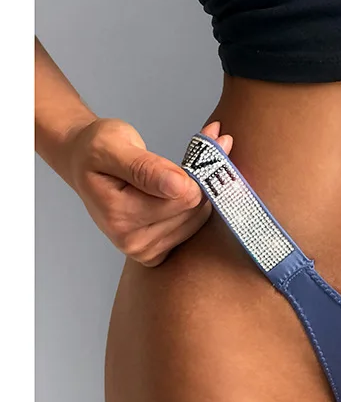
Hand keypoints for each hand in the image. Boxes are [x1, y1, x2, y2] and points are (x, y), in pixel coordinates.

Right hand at [63, 119, 232, 265]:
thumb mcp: (112, 146)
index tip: (197, 150)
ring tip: (170, 178)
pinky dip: (190, 210)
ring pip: (197, 219)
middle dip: (195, 182)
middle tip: (180, 162)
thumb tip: (179, 186)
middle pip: (194, 209)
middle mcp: (131, 241)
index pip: (185, 195)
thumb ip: (145, 167)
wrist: (83, 164)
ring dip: (193, 194)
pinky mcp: (155, 254)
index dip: (195, 170)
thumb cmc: (96, 150)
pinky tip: (171, 196)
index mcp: (119, 214)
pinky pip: (192, 230)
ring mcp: (144, 251)